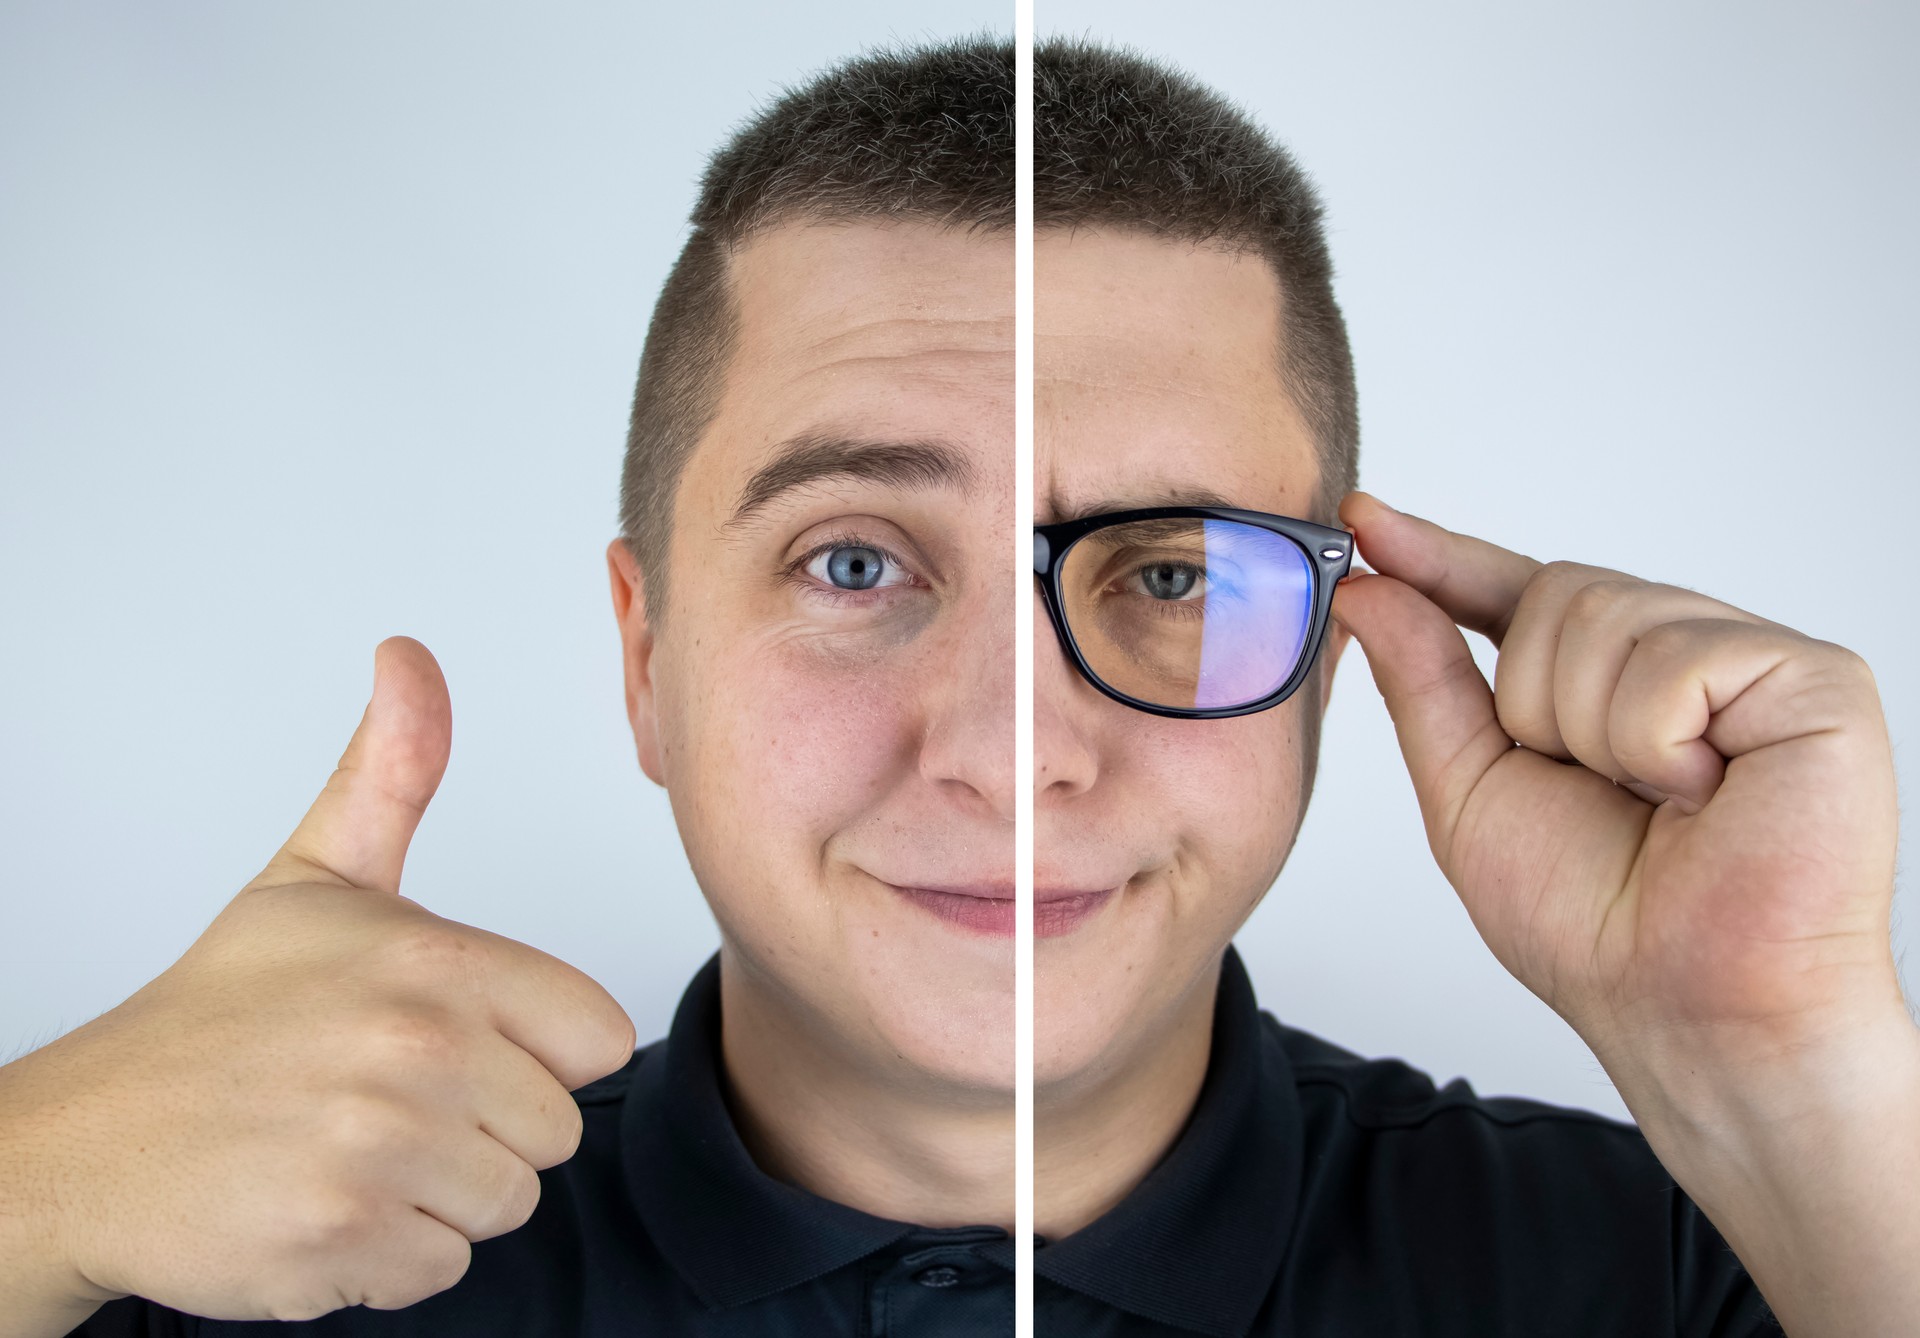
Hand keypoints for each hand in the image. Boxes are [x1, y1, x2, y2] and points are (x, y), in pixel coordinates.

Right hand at [0, 637, 635, 1325]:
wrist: (89, 1138)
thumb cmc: (220, 1014)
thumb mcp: (317, 876)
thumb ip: (392, 771)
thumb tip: (411, 659)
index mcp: (437, 960)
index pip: (598, 1038)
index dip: (536, 1049)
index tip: (458, 1040)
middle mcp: (418, 1052)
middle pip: (557, 1129)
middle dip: (488, 1126)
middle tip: (389, 1098)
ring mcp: (378, 1152)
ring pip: (506, 1203)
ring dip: (440, 1193)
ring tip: (353, 1148)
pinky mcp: (340, 1242)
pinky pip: (440, 1268)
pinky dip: (389, 1255)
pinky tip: (325, 1203)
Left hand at [1328, 492, 1903, 1062]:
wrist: (1685, 1008)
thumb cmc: (1593, 922)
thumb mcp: (1469, 791)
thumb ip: (1423, 681)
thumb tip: (1370, 586)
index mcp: (1607, 683)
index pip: (1515, 592)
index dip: (1439, 556)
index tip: (1364, 522)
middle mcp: (1683, 657)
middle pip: (1558, 591)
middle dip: (1536, 705)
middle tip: (1601, 792)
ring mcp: (1753, 662)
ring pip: (1606, 614)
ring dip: (1594, 732)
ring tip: (1663, 801)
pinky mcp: (1815, 678)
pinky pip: (1675, 660)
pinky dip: (1658, 742)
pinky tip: (1706, 794)